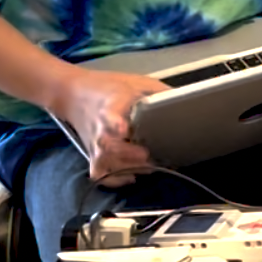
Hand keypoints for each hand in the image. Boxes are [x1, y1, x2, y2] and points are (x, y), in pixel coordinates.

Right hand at [56, 68, 165, 186]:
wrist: (72, 93)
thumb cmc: (110, 88)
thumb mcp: (138, 83)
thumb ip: (161, 94)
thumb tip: (189, 104)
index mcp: (111, 107)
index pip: (110, 116)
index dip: (115, 123)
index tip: (123, 129)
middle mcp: (100, 128)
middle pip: (107, 146)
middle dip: (128, 154)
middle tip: (147, 154)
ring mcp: (95, 144)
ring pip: (104, 162)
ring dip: (126, 168)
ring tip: (147, 166)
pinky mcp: (92, 155)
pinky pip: (99, 173)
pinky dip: (114, 178)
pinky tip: (132, 175)